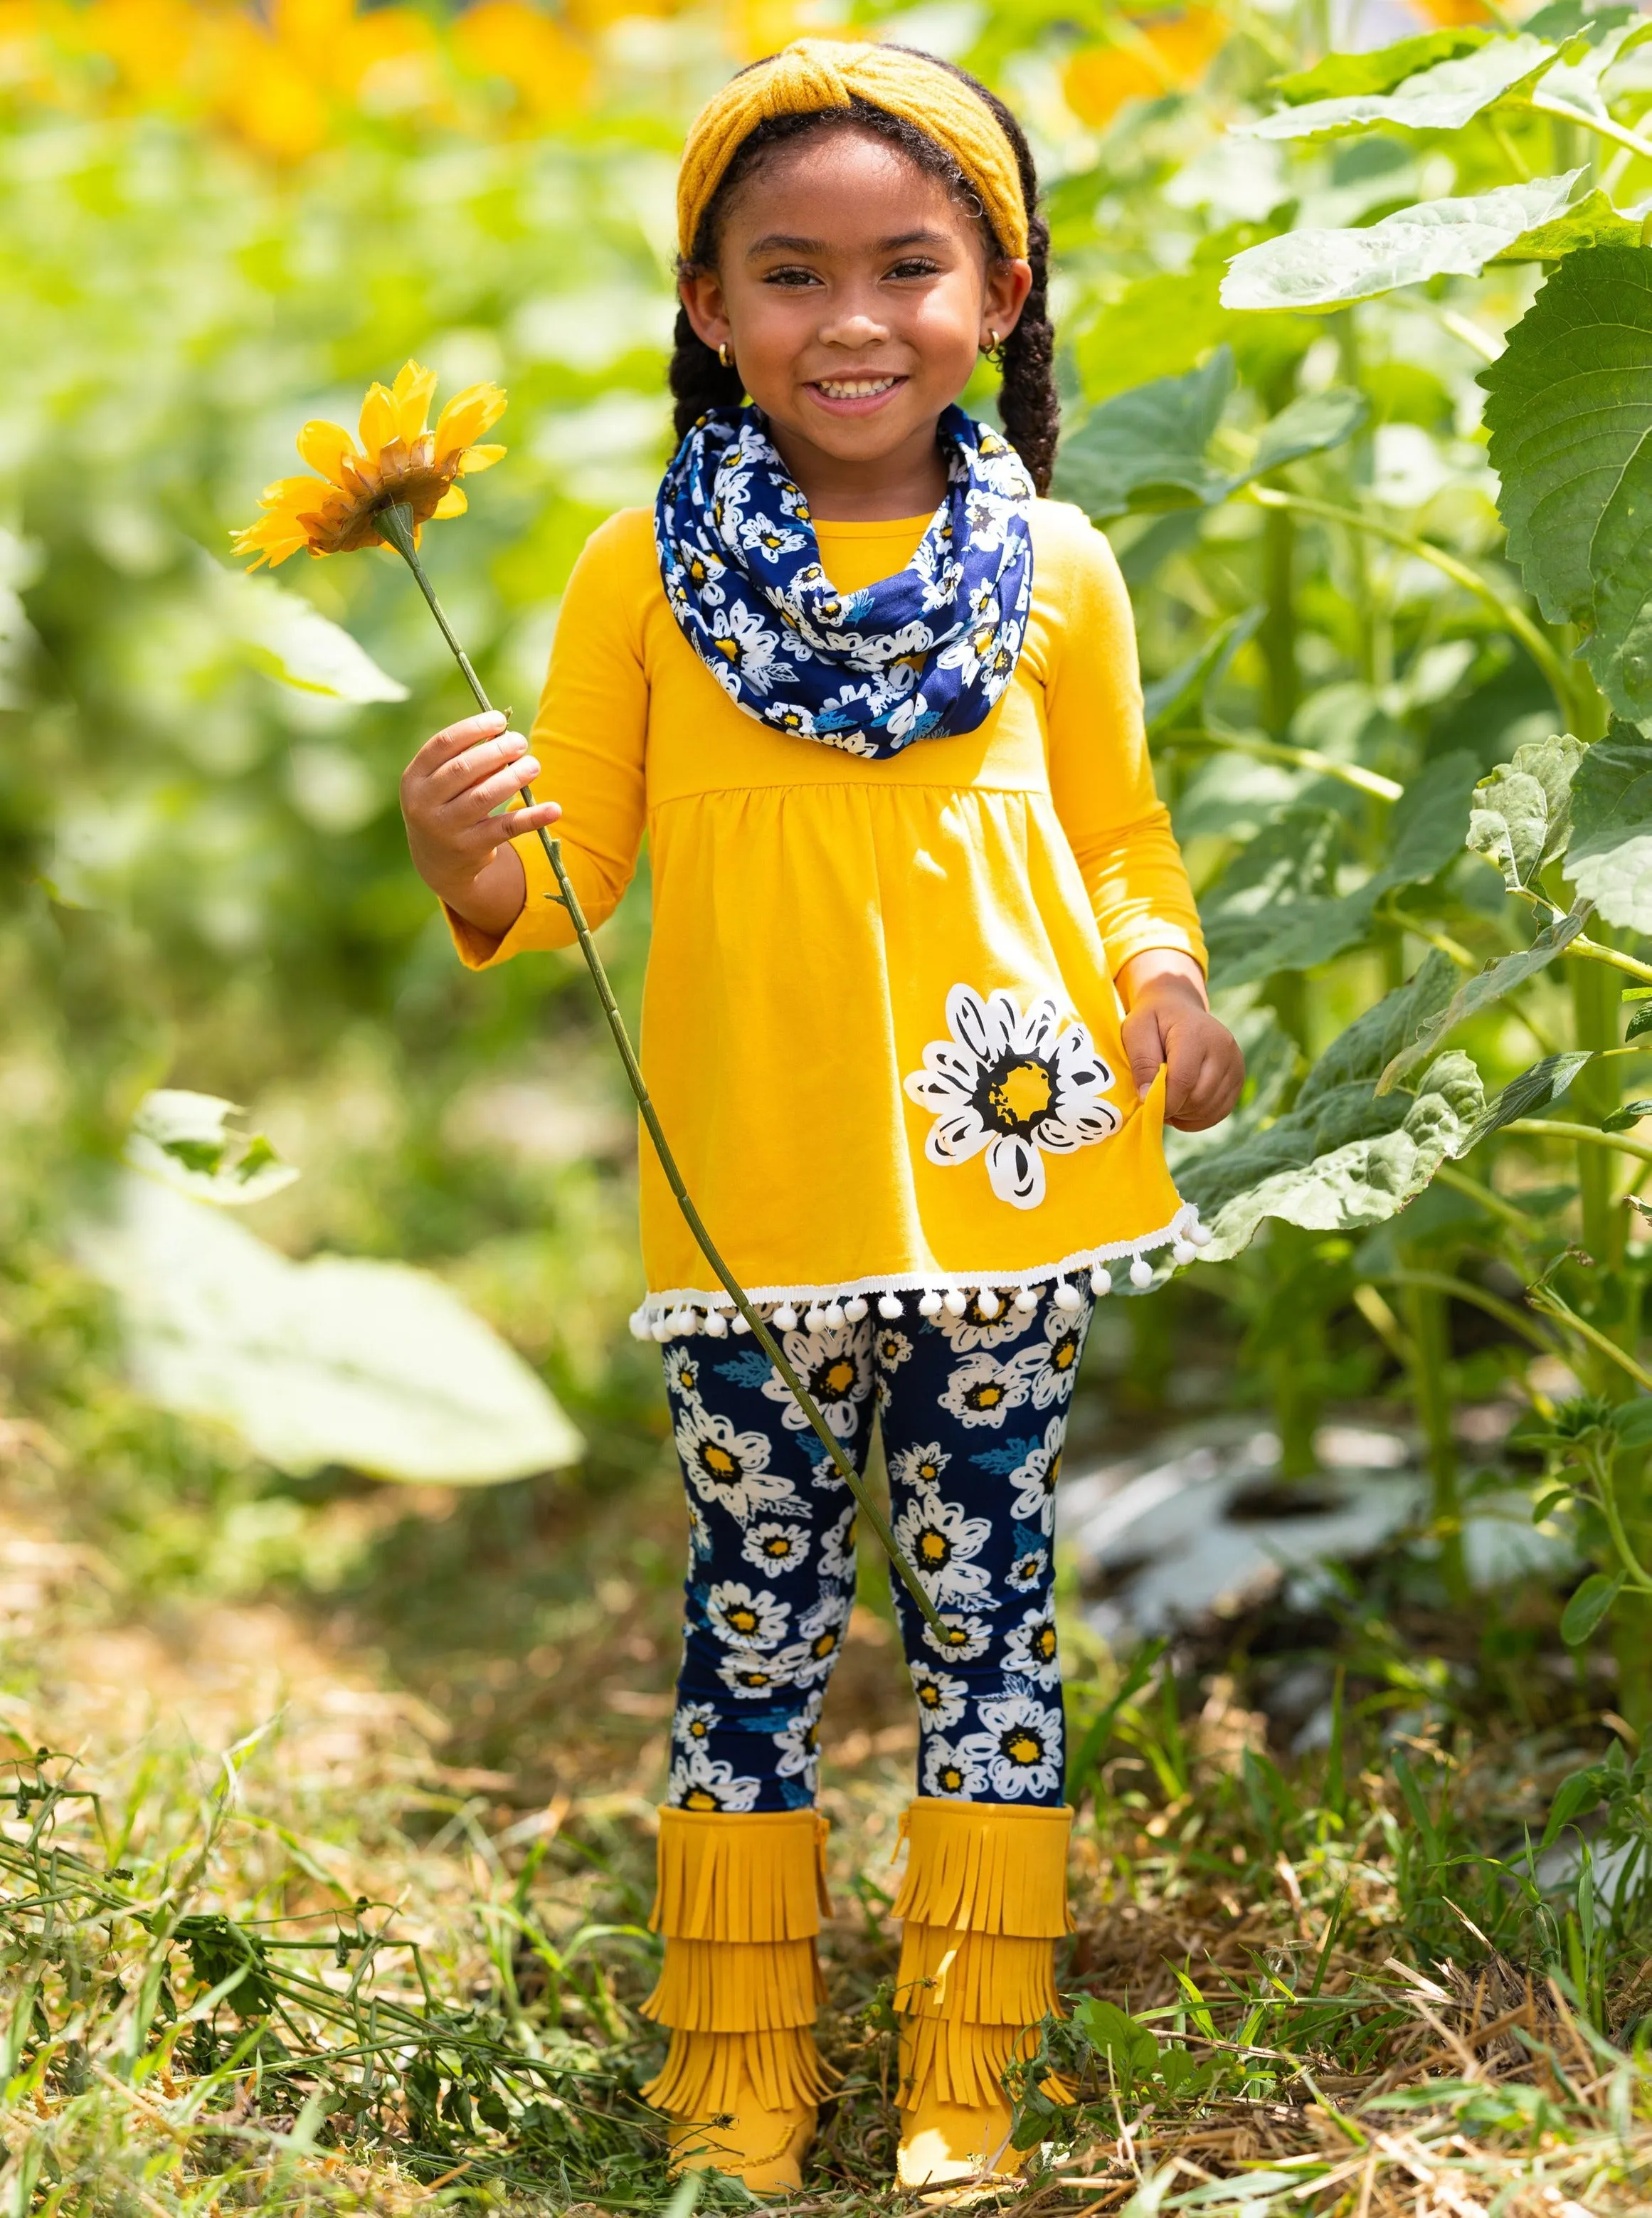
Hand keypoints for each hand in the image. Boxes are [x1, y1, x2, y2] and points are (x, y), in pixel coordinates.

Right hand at [399, 709, 560, 939]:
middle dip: (496, 752)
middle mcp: (423, 803)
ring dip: (513, 778)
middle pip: (463, 769)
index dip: (473, 729)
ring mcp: (445, 828)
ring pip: (483, 797)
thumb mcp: (445, 784)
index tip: (499, 720)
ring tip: (534, 766)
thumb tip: (504, 733)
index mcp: (414, 778)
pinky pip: (505, 828)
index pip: (443, 744)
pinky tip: (553, 809)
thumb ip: (468, 759)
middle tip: (521, 743)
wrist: (438, 863)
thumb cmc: (447, 806)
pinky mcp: (469, 848)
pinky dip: (531, 817)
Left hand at [1117, 950, 1244, 1132]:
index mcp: (1196, 1032)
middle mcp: (1223, 1047)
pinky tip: (1183, 1106)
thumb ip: (1141, 1062)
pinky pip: (1220, 1111)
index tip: (1147, 1103)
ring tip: (1169, 1100)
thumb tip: (1148, 1097)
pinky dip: (1199, 1117)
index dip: (1164, 1101)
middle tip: (1156, 1101)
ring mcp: (1235, 1063)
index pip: (1183, 1080)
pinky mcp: (1239, 1077)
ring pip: (1210, 1108)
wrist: (1179, 1008)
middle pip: (1199, 1097)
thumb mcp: (1135, 1032)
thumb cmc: (1153, 1021)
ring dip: (1185, 1114)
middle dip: (1174, 1108)